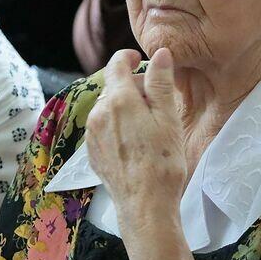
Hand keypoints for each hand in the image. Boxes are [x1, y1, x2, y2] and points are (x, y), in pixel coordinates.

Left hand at [85, 48, 187, 222]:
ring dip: (125, 108)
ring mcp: (92, 134)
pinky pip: (103, 128)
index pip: (116, 64)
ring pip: (108, 108)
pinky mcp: (92, 152)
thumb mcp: (168, 118)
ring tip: (148, 126)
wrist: (144, 205)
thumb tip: (161, 53)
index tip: (140, 60)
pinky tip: (135, 143)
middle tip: (156, 102)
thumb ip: (160, 83)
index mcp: (119, 100)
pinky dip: (118, 126)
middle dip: (133, 87)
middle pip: (114, 87)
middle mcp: (99, 113)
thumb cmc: (162, 162)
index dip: (128, 57)